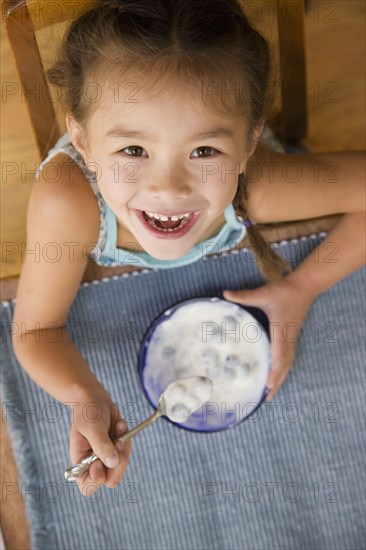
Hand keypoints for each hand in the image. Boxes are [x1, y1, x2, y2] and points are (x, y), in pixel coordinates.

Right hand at [69, 384, 131, 495]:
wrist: (94, 397)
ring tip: (118, 427)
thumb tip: (113, 463)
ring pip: (121, 465)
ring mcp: (106, 456)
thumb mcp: (92, 427)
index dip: (97, 478)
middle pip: (111, 480)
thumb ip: (101, 446)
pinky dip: (126, 438)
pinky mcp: (116, 448)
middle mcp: (93, 463)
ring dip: (123, 447)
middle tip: (118, 443)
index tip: (98, 461)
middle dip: (118, 462)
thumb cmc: (88, 411)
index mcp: (80, 462)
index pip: (88, 487)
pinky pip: (127, 451)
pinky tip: (120, 425)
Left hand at [223, 277, 313, 399]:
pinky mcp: (292, 337)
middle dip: (277, 382)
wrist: (305, 287)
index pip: (279, 354)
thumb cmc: (284, 291)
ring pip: (287, 363)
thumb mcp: (263, 293)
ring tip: (271, 393)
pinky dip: (282, 369)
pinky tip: (276, 375)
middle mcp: (288, 338)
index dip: (275, 370)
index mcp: (282, 330)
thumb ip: (244, 295)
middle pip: (285, 365)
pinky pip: (288, 357)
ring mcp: (292, 338)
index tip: (269, 384)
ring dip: (280, 378)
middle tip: (267, 398)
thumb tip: (225, 293)